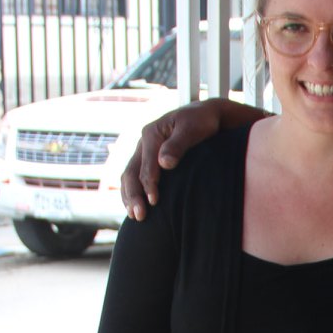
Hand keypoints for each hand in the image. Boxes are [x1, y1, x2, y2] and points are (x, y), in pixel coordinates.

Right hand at [120, 101, 227, 218]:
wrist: (203, 116)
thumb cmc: (201, 122)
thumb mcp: (192, 129)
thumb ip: (178, 145)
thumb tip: (165, 163)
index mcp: (151, 134)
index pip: (146, 165)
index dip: (149, 184)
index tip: (154, 202)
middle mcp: (143, 143)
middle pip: (132, 172)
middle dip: (134, 195)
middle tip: (140, 216)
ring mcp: (143, 151)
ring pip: (129, 176)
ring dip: (129, 197)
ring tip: (135, 217)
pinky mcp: (147, 159)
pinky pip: (133, 177)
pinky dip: (131, 192)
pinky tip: (134, 208)